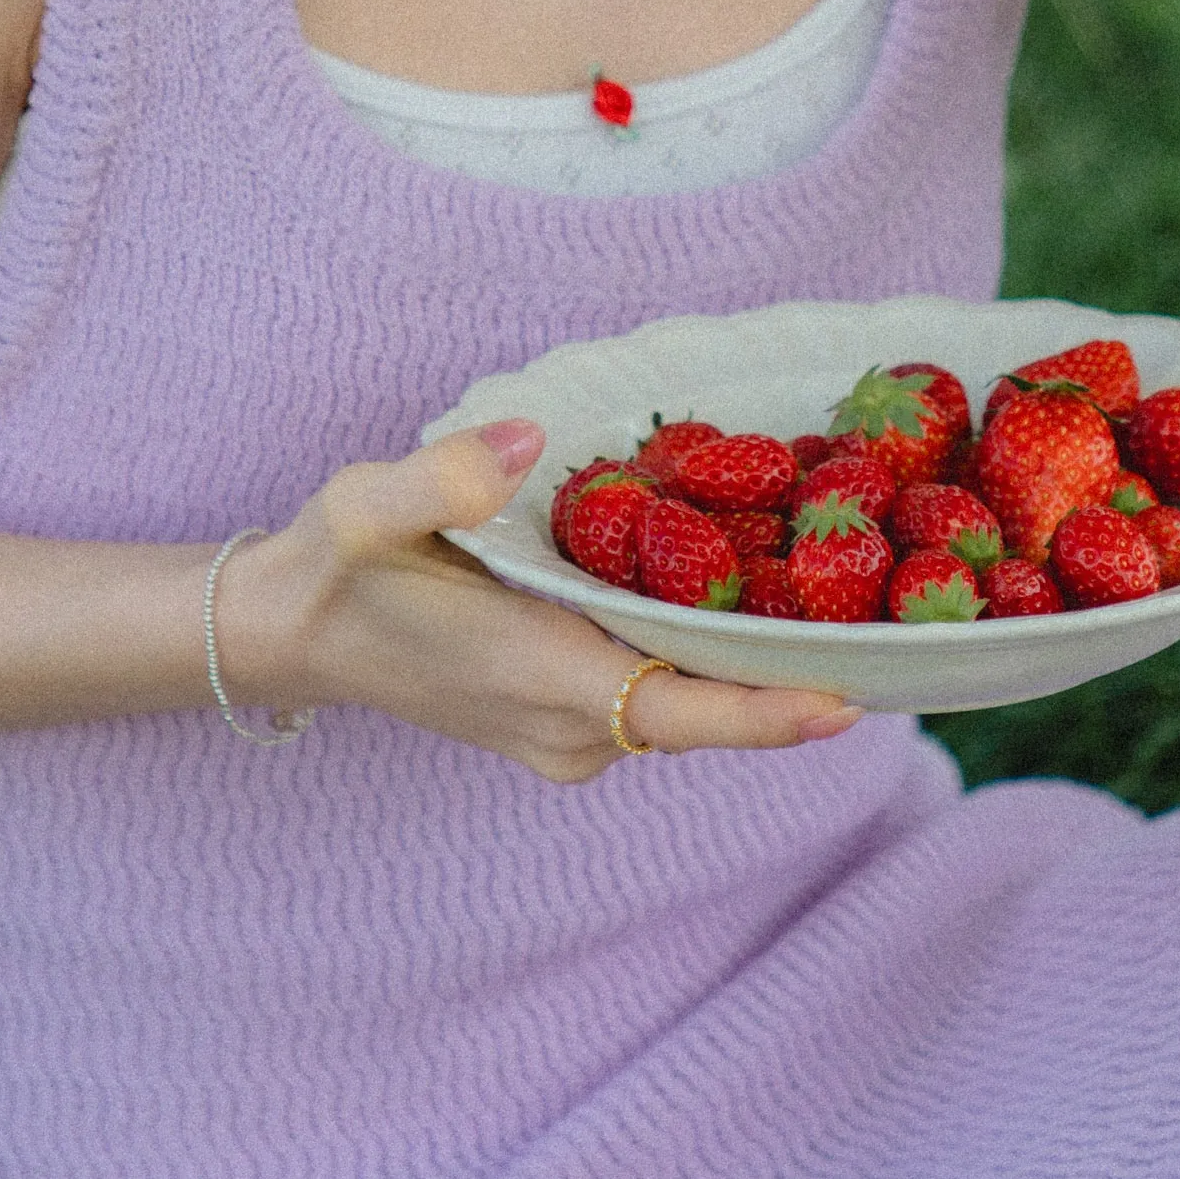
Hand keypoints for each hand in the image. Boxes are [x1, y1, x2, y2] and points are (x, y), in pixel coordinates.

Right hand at [234, 421, 863, 786]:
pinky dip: (702, 651)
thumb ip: (441, 476)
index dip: (768, 714)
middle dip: (790, 661)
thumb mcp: (364, 508)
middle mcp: (574, 729)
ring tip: (834, 574)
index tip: (850, 702)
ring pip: (689, 699)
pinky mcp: (569, 724)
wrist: (290, 631)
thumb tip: (525, 441)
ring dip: (747, 651)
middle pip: (710, 705)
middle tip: (889, 593)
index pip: (681, 715)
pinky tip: (739, 586)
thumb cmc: (333, 568)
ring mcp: (574, 737)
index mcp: (545, 681)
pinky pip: (661, 694)